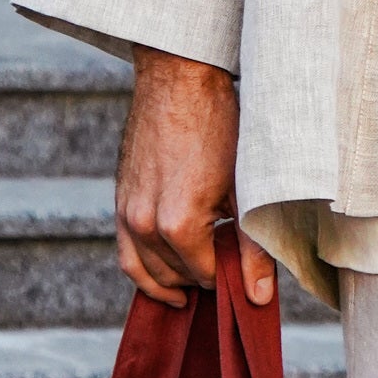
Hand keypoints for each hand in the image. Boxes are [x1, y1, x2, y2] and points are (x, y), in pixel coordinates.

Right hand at [115, 46, 274, 309]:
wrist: (180, 78)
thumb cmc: (220, 126)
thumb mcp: (247, 190)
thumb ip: (253, 250)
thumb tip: (259, 299)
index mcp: (178, 225)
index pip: (205, 276)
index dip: (228, 276)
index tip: (245, 267)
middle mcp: (144, 224)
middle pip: (175, 277)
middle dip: (202, 278)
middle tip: (229, 267)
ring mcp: (126, 212)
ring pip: (144, 272)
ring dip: (173, 280)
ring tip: (200, 278)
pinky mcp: (119, 199)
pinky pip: (125, 252)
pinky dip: (144, 269)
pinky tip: (168, 272)